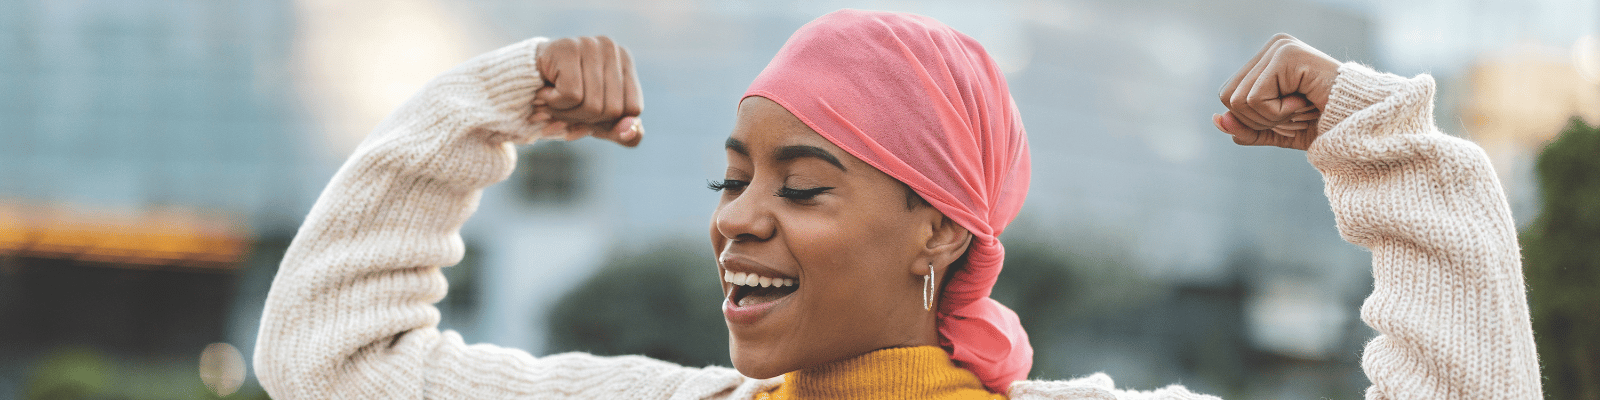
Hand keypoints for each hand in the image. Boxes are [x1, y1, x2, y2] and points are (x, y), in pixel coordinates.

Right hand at [533, 36, 643, 146]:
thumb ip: (624, 134)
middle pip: (612, 110)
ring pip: (592, 105)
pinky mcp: (567, 48)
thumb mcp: (599, 122)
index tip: (587, 117)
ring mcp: (590, 45)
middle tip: (564, 111)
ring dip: (565, 115)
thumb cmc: (566, 99)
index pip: (633, 109)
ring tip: (552, 103)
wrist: (521, 82)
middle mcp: (611, 48)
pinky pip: (571, 96)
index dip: (608, 122)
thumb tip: (632, 131)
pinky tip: (543, 94)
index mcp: (625, 61)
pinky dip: (554, 104)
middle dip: (585, 120)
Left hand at [1214, 33, 1340, 149]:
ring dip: (1273, 117)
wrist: (1361, 125)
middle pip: (1229, 98)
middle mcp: (1272, 48)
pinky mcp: (1287, 54)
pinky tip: (1305, 102)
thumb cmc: (1325, 125)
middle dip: (1260, 119)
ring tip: (1302, 107)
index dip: (1253, 119)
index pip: (1229, 96)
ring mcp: (1280, 48)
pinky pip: (1256, 98)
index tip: (1288, 115)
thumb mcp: (1277, 132)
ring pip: (1240, 100)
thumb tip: (1216, 120)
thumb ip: (1246, 128)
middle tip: (1296, 113)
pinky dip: (1279, 112)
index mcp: (1267, 61)